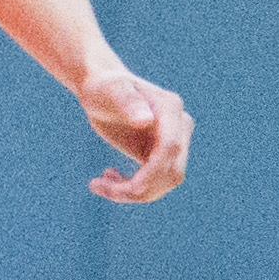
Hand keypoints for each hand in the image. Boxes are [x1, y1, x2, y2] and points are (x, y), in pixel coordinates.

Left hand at [81, 65, 190, 203]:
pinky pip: (156, 182)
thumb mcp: (111, 91)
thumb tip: (145, 121)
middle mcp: (180, 127)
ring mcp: (174, 142)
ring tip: (100, 184)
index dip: (151, 172)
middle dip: (139, 188)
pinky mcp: (162, 155)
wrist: (103, 87)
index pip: (170, 148)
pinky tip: (110, 177)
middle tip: (98, 186)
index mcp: (171, 109)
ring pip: (166, 182)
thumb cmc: (104, 87)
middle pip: (172, 172)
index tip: (121, 187)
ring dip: (135, 192)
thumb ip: (129, 102)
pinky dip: (133, 188)